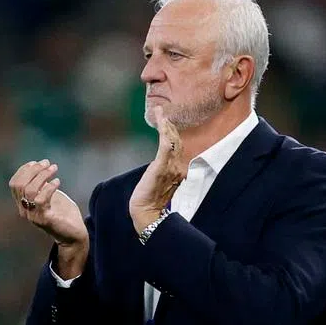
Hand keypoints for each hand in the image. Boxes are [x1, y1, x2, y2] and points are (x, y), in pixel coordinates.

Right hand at [9, 159, 86, 246]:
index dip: (24, 170)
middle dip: (33, 170)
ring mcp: (33, 216)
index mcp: (23, 203)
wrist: (74, 235)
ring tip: (54, 169)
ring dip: (42, 175)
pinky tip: (58, 182)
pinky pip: (41, 199)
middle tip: (47, 163)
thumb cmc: (63, 214)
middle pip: (19, 185)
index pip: (14, 183)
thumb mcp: (50, 195)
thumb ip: (42, 184)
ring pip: (29, 190)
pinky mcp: (44, 219)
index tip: (37, 162)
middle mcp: (24, 210)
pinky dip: (49, 187)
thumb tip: (39, 166)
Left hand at [130, 106, 185, 231]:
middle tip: (161, 111)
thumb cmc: (150, 200)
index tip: (166, 121)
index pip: (178, 147)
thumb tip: (161, 164)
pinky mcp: (161, 167)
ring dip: (165, 124)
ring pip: (172, 140)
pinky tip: (162, 122)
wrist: (146, 213)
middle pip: (177, 140)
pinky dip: (164, 132)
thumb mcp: (159, 183)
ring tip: (160, 112)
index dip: (172, 133)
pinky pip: (165, 146)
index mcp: (178, 171)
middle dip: (169, 124)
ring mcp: (171, 167)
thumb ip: (164, 172)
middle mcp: (178, 167)